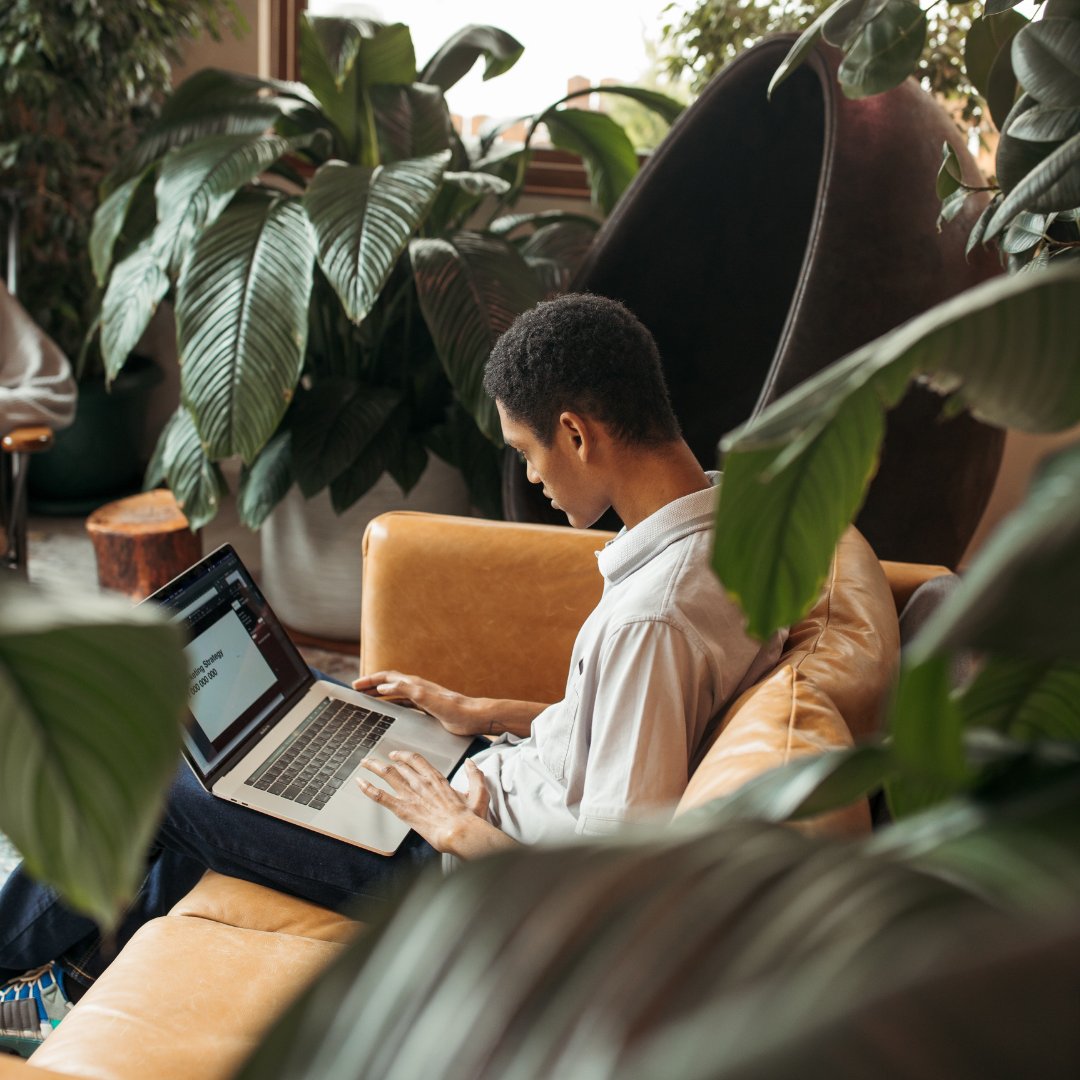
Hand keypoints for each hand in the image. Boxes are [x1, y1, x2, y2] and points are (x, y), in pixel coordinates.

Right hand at [352, 671, 481, 736]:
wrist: (474, 717)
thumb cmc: (455, 709)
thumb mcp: (428, 700)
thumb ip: (406, 691)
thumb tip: (384, 687)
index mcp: (415, 684)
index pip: (387, 677)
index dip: (370, 680)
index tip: (355, 685)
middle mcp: (417, 688)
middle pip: (389, 682)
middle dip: (371, 684)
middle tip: (356, 689)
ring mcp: (422, 697)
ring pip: (395, 692)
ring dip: (379, 693)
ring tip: (366, 698)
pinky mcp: (426, 707)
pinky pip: (403, 702)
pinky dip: (391, 703)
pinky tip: (388, 710)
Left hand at [358, 751, 490, 852]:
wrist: (460, 832)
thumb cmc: (469, 818)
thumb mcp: (479, 794)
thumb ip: (475, 776)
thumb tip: (471, 763)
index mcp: (437, 779)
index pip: (416, 760)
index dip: (403, 755)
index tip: (396, 755)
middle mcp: (421, 783)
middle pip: (399, 765)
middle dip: (384, 761)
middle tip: (375, 760)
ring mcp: (411, 795)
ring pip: (388, 775)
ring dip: (374, 767)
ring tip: (364, 763)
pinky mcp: (403, 809)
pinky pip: (381, 796)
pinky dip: (368, 788)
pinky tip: (360, 783)